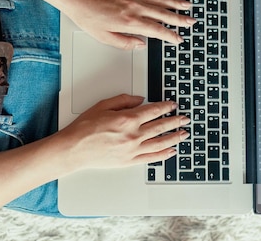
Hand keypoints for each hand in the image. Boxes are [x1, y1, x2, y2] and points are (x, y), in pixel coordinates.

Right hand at [56, 94, 189, 170]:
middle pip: (161, 126)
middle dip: (175, 121)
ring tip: (184, 133)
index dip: (166, 106)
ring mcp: (132, 150)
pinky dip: (164, 154)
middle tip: (185, 118)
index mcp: (127, 119)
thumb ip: (124, 100)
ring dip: (174, 137)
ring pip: (160, 142)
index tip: (173, 105)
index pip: (153, 110)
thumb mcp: (103, 105)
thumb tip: (140, 99)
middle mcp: (133, 135)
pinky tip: (171, 151)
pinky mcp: (129, 161)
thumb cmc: (84, 128)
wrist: (74, 149)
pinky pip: (151, 158)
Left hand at [57, 0, 195, 48]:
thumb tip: (140, 45)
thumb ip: (125, 43)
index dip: (170, 36)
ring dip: (175, 2)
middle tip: (191, 22)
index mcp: (130, 22)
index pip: (157, 31)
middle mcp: (135, 8)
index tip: (178, 39)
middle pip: (163, 14)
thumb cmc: (88, 16)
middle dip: (180, 19)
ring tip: (187, 4)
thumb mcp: (104, 38)